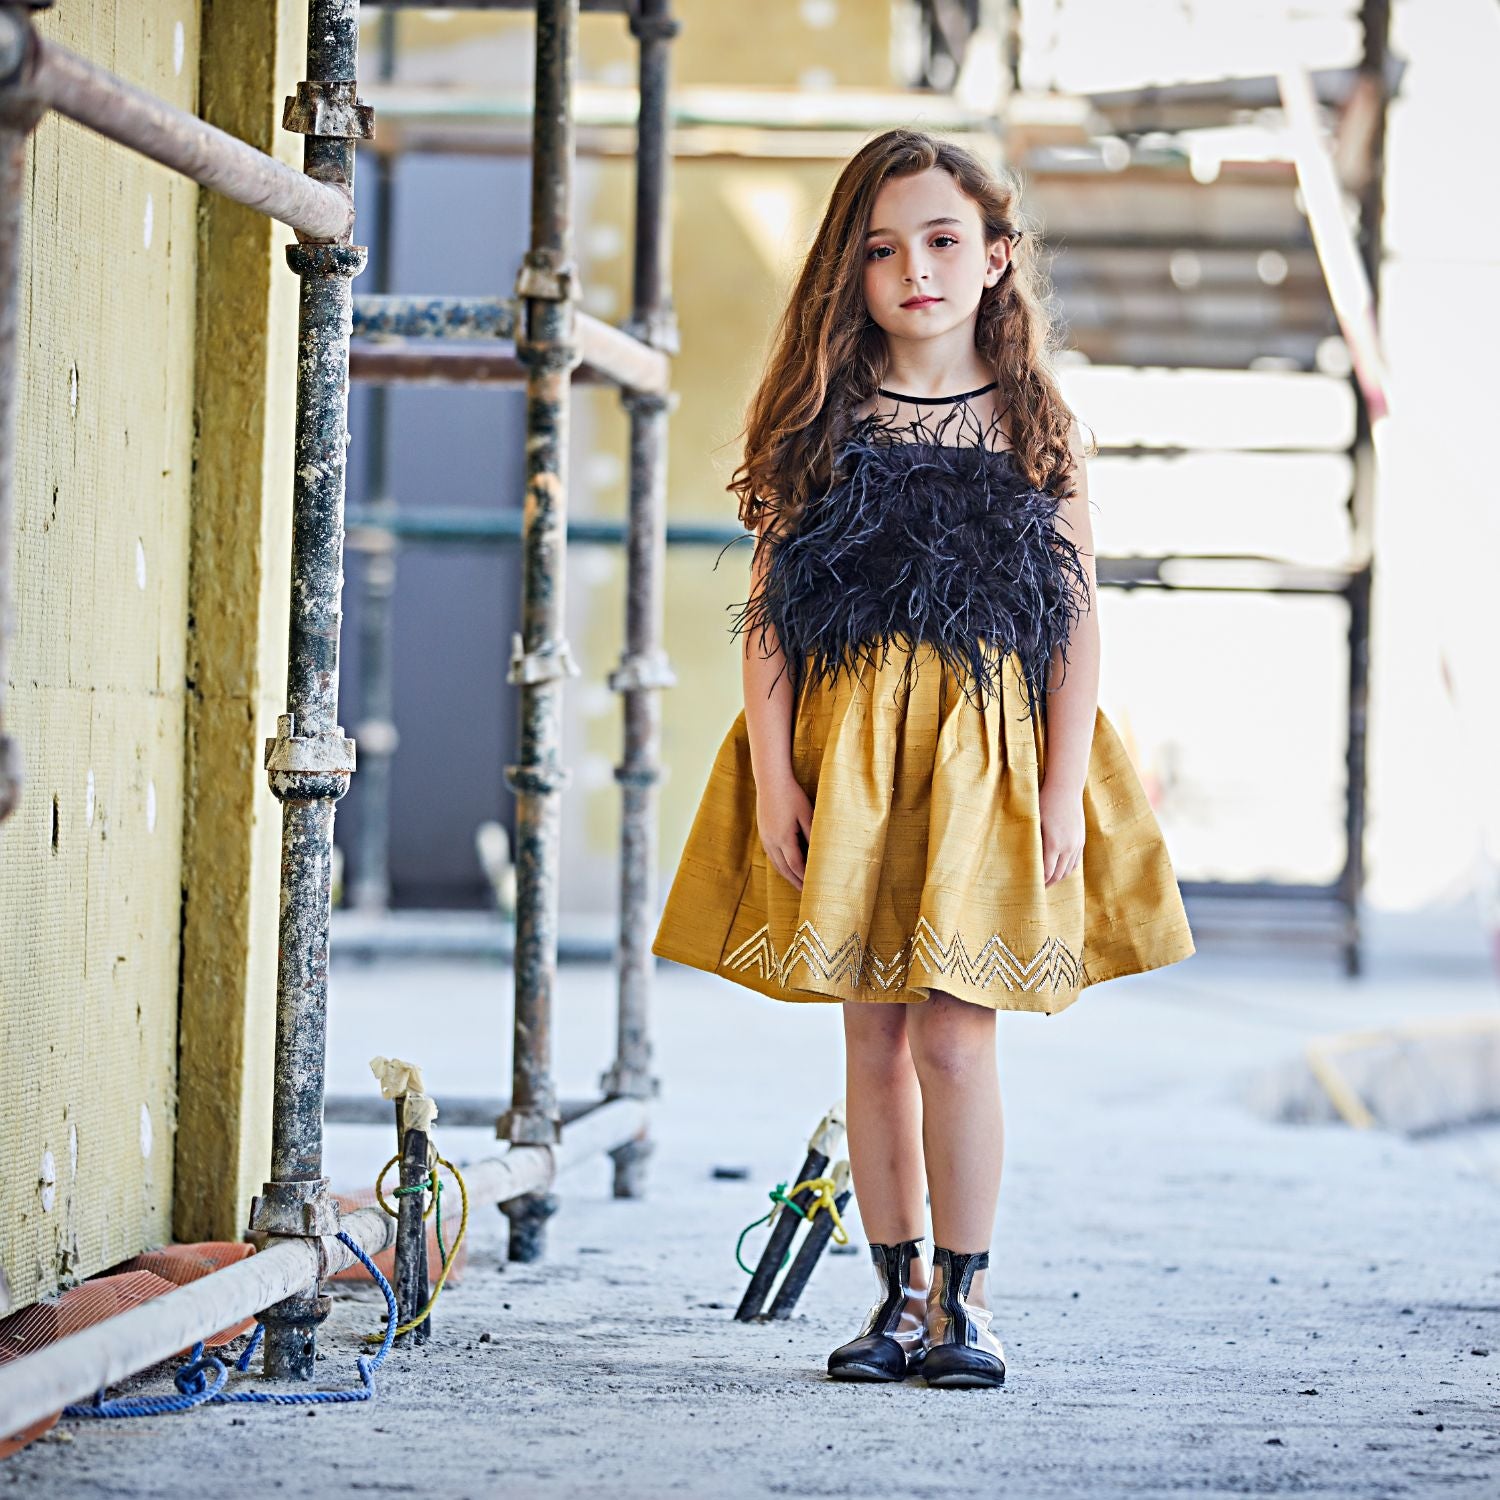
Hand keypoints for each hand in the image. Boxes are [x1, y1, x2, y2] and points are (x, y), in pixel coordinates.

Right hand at [757, 774, 813, 891]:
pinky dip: (780, 865)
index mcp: (784, 838)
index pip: (796, 865)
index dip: (804, 878)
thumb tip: (821, 852)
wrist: (770, 781)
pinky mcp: (763, 833)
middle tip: (806, 893)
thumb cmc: (792, 795)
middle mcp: (772, 841)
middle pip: (784, 869)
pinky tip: (786, 866)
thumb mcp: (807, 814)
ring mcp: (765, 838)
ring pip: (776, 864)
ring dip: (787, 875)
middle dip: (795, 881)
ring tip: (797, 883)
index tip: (813, 887)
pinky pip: (771, 855)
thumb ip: (813, 834)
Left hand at [1039, 778, 1084, 887]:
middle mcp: (1068, 846)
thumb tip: (1024, 860)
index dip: (1039, 882)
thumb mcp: (1033, 821)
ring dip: (1058, 878)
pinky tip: (1059, 871)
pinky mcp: (1081, 840)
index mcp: (1054, 843)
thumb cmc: (1044, 802)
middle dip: (1047, 883)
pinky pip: (1076, 861)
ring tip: (1047, 881)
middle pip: (1058, 874)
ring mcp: (1077, 843)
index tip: (1030, 887)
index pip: (1047, 872)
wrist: (1065, 787)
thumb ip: (1032, 841)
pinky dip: (1067, 869)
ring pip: (1068, 870)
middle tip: (1036, 889)